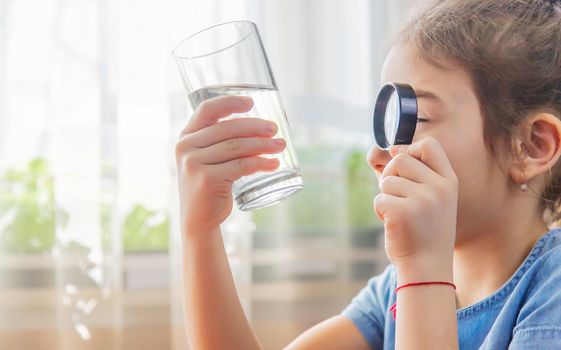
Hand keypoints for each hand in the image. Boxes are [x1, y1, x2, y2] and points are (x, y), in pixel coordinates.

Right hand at [175, 95, 285, 236]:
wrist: (198, 220)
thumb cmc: (209, 186)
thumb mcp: (209, 159)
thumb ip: (222, 143)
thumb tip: (261, 128)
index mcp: (186, 136)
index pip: (207, 109)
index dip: (230, 102)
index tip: (252, 102)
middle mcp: (186, 147)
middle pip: (228, 128)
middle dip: (256, 127)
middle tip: (275, 130)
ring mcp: (194, 163)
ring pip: (237, 147)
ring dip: (263, 145)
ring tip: (280, 147)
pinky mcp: (206, 179)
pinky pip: (240, 166)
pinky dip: (260, 163)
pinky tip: (273, 164)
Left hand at [374, 137, 457, 271]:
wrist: (427, 268)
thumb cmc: (422, 231)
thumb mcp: (426, 199)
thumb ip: (405, 174)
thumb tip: (375, 151)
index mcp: (448, 182)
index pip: (430, 145)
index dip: (410, 150)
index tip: (403, 167)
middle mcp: (439, 188)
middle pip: (400, 160)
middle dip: (391, 176)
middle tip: (398, 198)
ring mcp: (423, 200)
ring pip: (387, 180)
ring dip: (386, 197)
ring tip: (400, 216)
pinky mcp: (403, 212)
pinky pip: (379, 199)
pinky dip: (380, 212)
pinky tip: (394, 225)